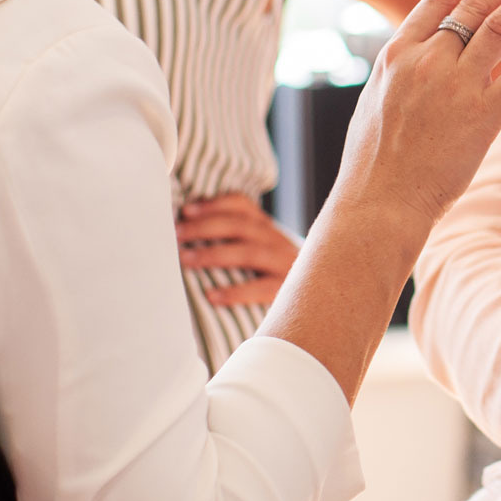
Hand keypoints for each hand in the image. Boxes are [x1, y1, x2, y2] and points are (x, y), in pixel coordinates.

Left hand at [178, 193, 300, 306]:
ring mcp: (286, 264)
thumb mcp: (263, 251)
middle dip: (204, 227)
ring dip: (214, 254)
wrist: (324, 296)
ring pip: (249, 252)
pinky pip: (261, 288)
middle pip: (240, 226)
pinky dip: (235, 291)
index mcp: (267, 228)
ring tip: (186, 260)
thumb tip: (189, 231)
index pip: (242, 205)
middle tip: (176, 234)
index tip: (186, 210)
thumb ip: (238, 240)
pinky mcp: (289, 290)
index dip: (214, 204)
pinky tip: (211, 296)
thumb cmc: (278, 276)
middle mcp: (278, 241)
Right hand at [332, 0, 500, 232]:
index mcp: (397, 54)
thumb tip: (415, 57)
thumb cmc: (374, 161)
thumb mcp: (377, 100)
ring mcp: (457, 85)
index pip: (436, 0)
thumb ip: (400, 71)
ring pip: (500, 26)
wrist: (380, 202)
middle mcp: (427, 60)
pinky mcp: (484, 114)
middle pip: (472, 5)